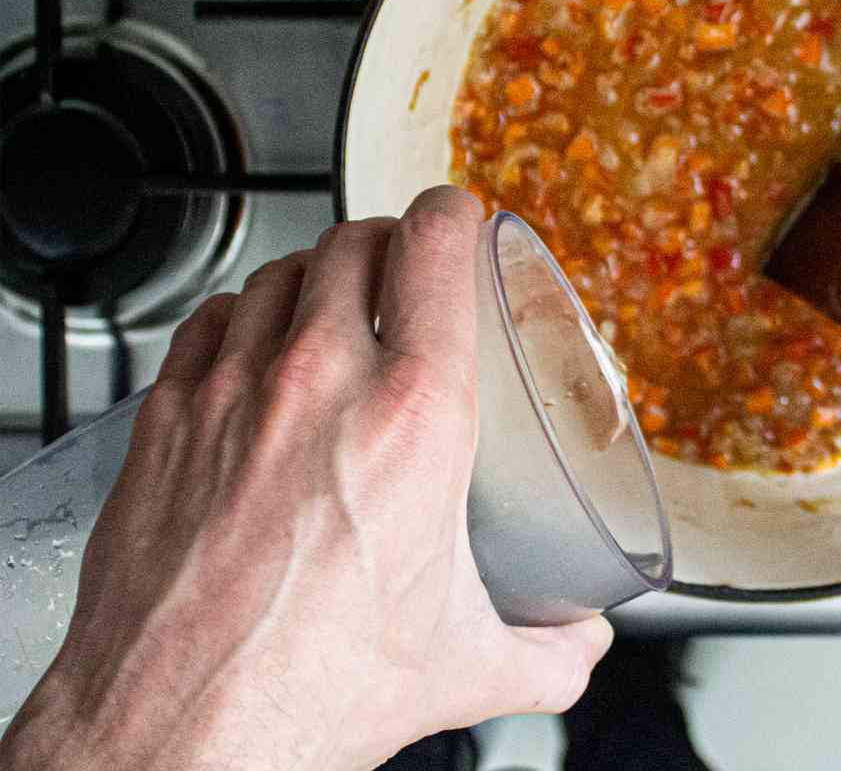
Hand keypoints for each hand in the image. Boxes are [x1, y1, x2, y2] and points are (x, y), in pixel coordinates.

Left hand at [1, 187, 610, 770]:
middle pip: (355, 240)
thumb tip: (583, 643)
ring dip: (313, 277)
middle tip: (401, 270)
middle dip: (386, 244)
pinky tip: (251, 346)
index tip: (459, 221)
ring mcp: (234, 391)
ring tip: (329, 306)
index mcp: (413, 417)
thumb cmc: (305, 695)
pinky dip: (239, 318)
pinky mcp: (167, 418)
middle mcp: (321, 380)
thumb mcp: (460, 668)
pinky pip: (209, 321)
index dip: (453, 213)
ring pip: (279, 272)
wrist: (178, 737)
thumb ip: (546, 650)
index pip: (436, 243)